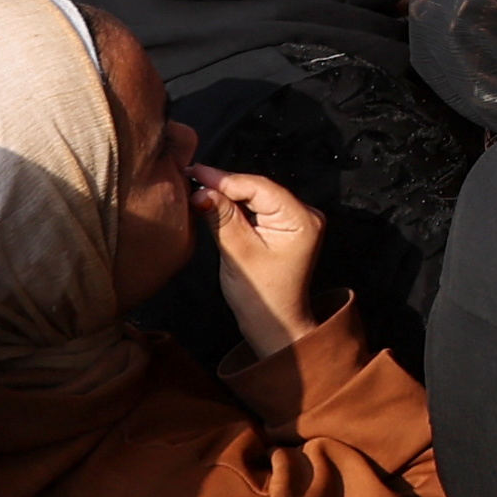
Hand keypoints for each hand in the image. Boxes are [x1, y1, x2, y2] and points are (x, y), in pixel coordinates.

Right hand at [199, 165, 335, 355]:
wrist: (274, 323)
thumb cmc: (260, 295)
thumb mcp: (237, 252)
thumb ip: (221, 217)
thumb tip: (201, 191)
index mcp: (301, 219)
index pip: (259, 187)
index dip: (225, 179)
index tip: (195, 172)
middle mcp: (305, 214)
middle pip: (258, 189)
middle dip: (224, 185)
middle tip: (191, 177)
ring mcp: (296, 219)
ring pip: (256, 196)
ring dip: (228, 193)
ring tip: (197, 187)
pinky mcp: (284, 226)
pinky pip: (257, 207)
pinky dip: (236, 205)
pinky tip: (214, 200)